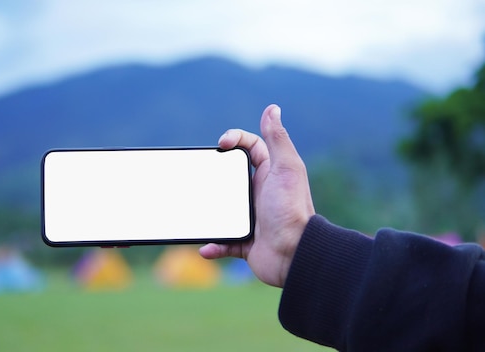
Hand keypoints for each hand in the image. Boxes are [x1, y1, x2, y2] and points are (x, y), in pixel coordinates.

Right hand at [199, 104, 314, 287]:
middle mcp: (259, 193)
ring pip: (222, 209)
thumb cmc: (291, 209)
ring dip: (209, 211)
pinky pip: (223, 243)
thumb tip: (273, 108)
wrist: (295, 253)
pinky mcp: (245, 242)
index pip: (251, 147)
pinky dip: (213, 245)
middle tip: (200, 174)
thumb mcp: (286, 168)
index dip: (235, 139)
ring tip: (195, 208)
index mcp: (269, 173)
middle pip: (231, 176)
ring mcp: (251, 218)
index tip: (222, 144)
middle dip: (214, 174)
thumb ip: (278, 138)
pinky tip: (206, 247)